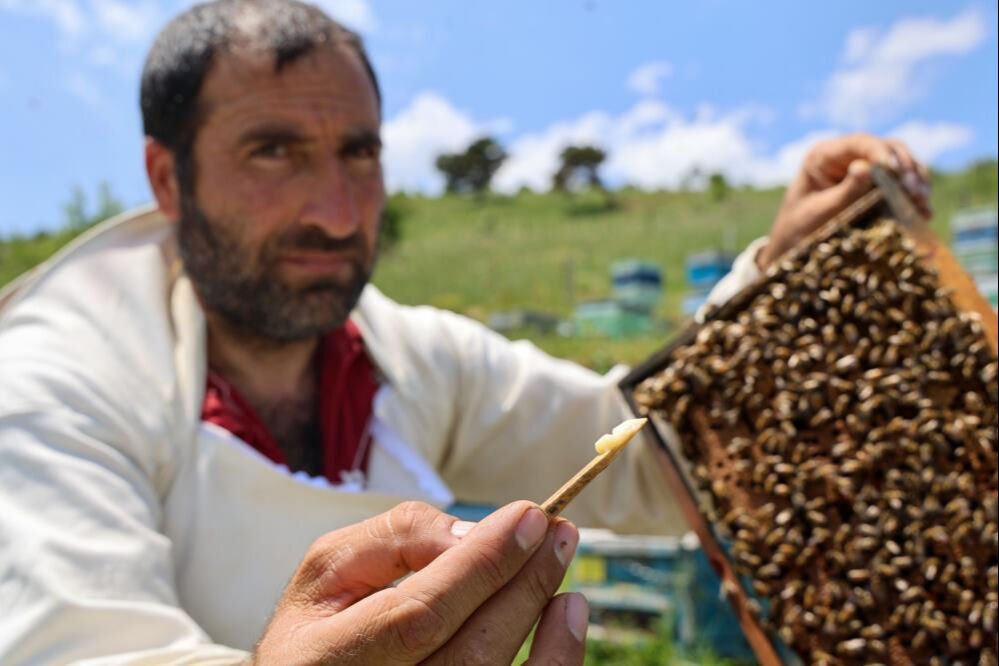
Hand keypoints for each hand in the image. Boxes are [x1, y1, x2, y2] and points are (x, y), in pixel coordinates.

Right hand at [251, 500, 585, 664]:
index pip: (418, 615)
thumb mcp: (329, 572)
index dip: (480, 565)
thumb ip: (393, 539)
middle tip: (556, 529)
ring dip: (539, 613)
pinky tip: (565, 612)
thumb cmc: (322, 627)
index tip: (527, 516)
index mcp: (324, 661)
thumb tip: (471, 535)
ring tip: (560, 556)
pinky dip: (555, 658)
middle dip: (521, 581)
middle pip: (469, 651)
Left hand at [757, 133, 929, 268]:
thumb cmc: (797, 229)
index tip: (895, 171)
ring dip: (915, 180)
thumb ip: (843, 192)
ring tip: (922, 202)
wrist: (791, 248)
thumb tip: (865, 166)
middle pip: (886, 148)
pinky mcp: (874, 187)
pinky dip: (913, 196)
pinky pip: (900, 185)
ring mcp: (862, 170)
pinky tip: (923, 212)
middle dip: (905, 167)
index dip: (881, 153)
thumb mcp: (819, 213)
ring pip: (899, 164)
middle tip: (915, 191)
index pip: (859, 143)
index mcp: (823, 156)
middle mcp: (845, 157)